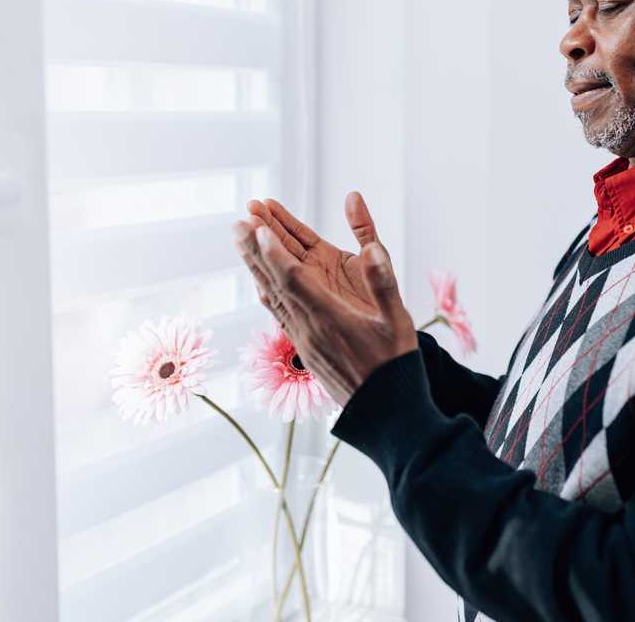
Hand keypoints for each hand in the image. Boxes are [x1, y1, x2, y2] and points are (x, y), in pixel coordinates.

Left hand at [232, 193, 417, 405]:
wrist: (385, 411)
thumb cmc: (395, 364)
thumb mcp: (397, 320)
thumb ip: (383, 282)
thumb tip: (371, 248)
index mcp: (329, 317)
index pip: (293, 279)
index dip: (274, 252)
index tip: (258, 226)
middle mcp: (308, 329)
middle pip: (274, 284)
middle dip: (254, 251)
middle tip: (237, 223)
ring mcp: (303, 341)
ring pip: (272, 298)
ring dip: (256, 268)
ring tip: (241, 243)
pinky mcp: (304, 350)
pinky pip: (278, 314)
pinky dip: (267, 291)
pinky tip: (261, 283)